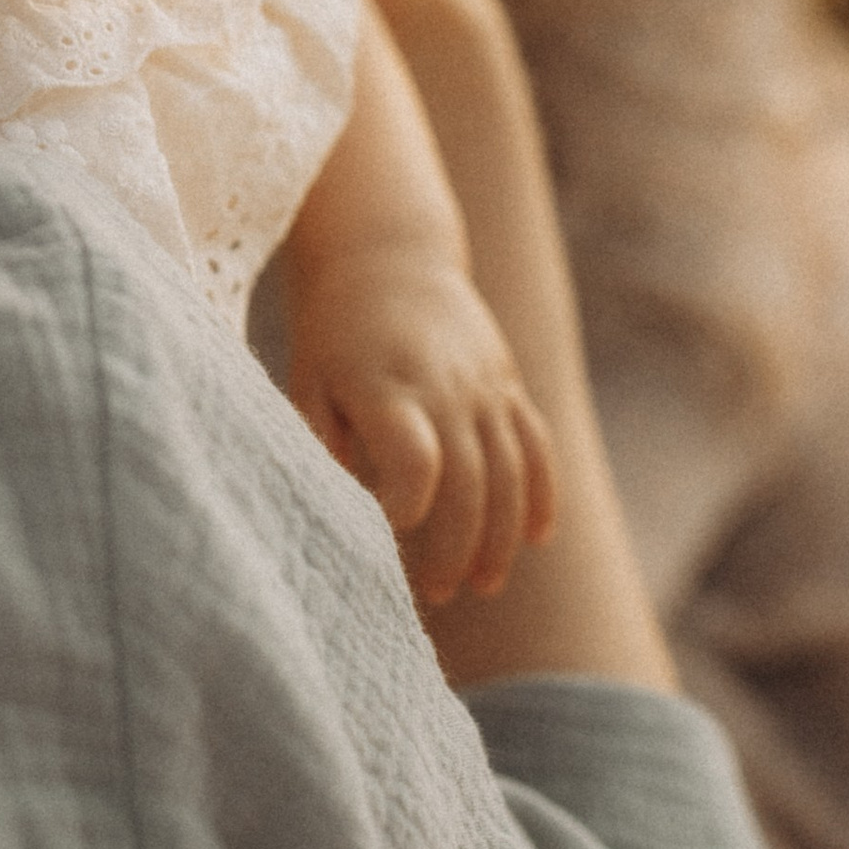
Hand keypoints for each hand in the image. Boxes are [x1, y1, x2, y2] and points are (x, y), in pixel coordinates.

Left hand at [292, 248, 557, 605]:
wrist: (387, 255)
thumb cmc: (333, 331)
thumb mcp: (307, 380)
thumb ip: (320, 444)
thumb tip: (333, 513)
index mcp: (388, 387)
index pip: (415, 462)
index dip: (403, 509)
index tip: (381, 536)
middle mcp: (445, 386)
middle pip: (469, 481)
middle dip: (455, 546)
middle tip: (435, 594)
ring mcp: (484, 385)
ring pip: (509, 472)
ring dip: (502, 535)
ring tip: (484, 584)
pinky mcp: (506, 383)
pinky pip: (535, 444)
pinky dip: (541, 492)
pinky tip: (539, 538)